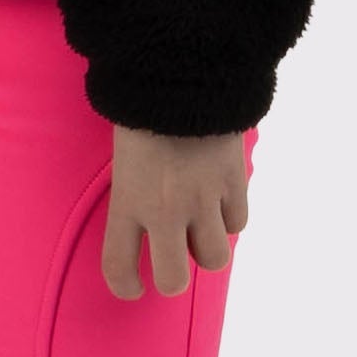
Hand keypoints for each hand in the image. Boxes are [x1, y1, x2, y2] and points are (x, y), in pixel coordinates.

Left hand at [101, 122, 250, 299]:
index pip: (118, 267)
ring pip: (214, 258)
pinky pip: (238, 223)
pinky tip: (220, 200)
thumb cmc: (142, 106)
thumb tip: (145, 217)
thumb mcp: (122, 153)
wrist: (184, 69)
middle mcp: (164, 209)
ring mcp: (203, 198)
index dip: (125, 286)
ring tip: (200, 227)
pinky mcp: (234, 182)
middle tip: (174, 259)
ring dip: (206, 248)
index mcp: (127, 200)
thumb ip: (133, 190)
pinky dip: (229, 218)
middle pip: (173, 280)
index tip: (133, 286)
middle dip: (173, 277)